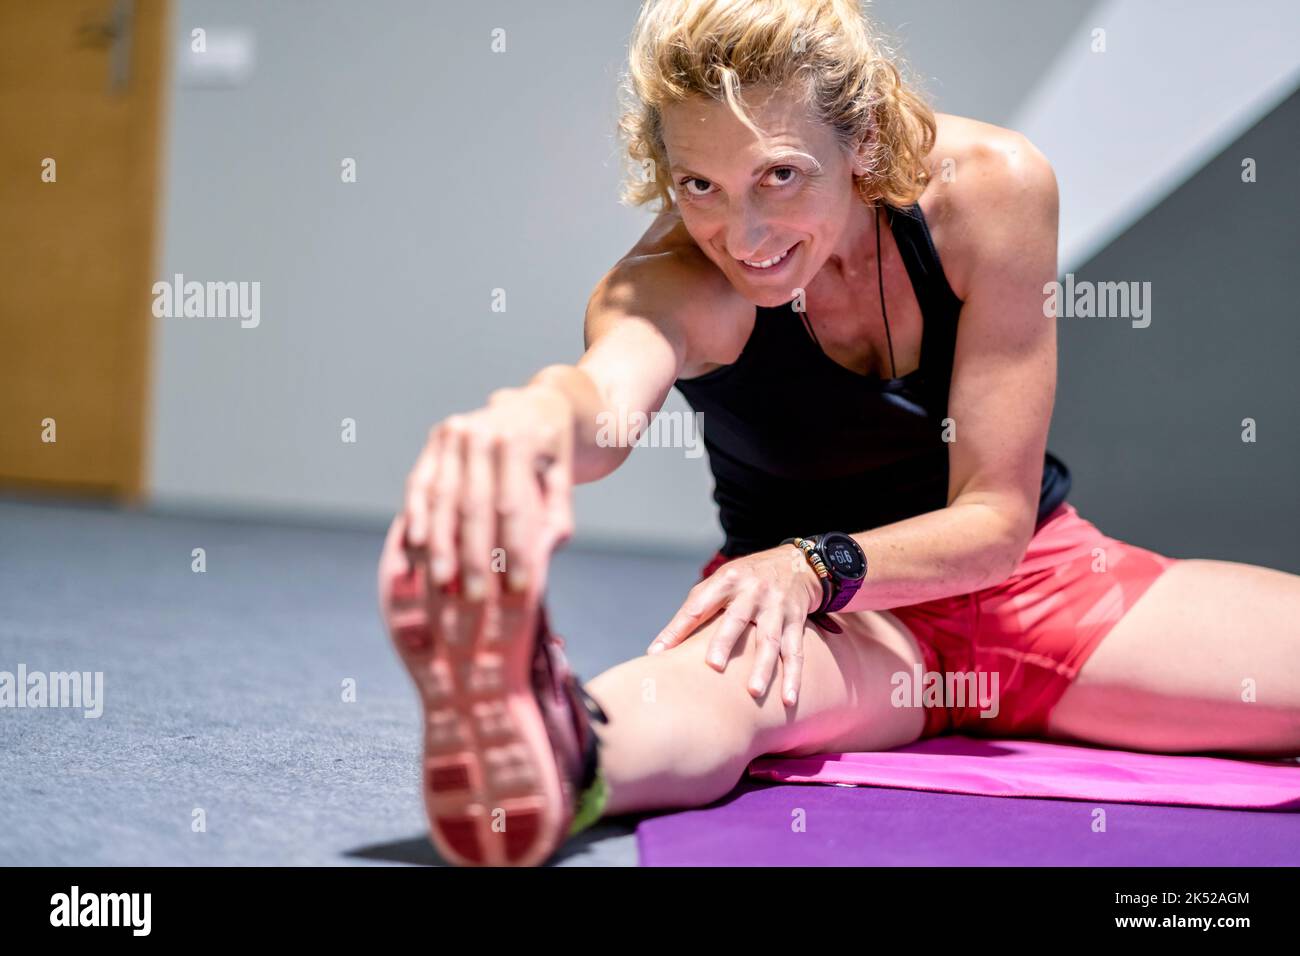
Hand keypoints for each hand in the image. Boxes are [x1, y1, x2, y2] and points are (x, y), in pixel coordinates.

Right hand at [401, 384, 574, 644]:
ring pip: (443, 496)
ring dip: (440, 543)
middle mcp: (482, 432)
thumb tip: (539, 560)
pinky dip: (417, 515)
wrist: (533, 408)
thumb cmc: (552, 457)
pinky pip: (420, 484)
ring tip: (442, 581)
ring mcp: (453, 435)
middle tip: (472, 597)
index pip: (512, 505)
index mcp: (520, 440)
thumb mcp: (564, 481)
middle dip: (473, 554)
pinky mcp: (433, 444)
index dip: (513, 548)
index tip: (516, 587)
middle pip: (474, 504)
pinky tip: (418, 545)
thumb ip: (555, 518)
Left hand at [646, 545, 823, 705]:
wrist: (796, 563)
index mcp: (726, 581)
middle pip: (736, 619)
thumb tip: (658, 650)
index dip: (677, 629)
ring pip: (769, 639)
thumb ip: (693, 611)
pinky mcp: (796, 620)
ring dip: (763, 667)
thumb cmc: (745, 580)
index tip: (658, 653)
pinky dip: (793, 676)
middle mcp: (752, 591)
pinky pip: (795, 651)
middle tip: (714, 666)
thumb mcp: (719, 583)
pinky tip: (788, 700)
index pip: (697, 606)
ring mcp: (776, 606)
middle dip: (725, 642)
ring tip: (754, 692)